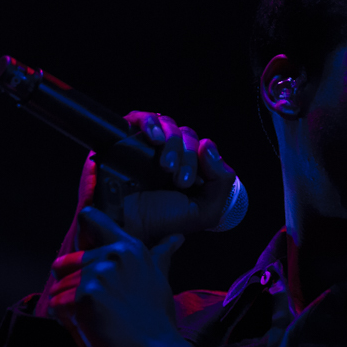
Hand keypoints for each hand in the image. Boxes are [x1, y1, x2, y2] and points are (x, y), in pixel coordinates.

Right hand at [35, 111, 234, 317]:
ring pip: (168, 124)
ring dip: (173, 142)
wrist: (125, 229)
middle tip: (180, 180)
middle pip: (187, 134)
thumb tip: (209, 145)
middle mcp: (168, 154)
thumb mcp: (206, 211)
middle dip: (188, 156)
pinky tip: (155, 139)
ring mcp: (146, 146)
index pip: (204, 147)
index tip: (191, 183)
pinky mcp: (123, 139)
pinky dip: (151, 123)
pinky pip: (139, 117)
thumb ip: (222, 182)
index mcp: (188, 168)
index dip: (204, 159)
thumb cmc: (162, 223)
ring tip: (166, 167)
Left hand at [47, 206, 217, 346]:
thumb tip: (176, 237)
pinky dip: (66, 321)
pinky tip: (87, 330)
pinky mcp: (83, 298)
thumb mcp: (160, 281)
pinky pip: (56, 306)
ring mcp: (96, 275)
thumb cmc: (159, 322)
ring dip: (68, 307)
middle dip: (71, 285)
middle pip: (65, 262)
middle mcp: (111, 255)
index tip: (81, 247)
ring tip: (93, 321)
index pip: (90, 219)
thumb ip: (160, 255)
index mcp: (129, 248)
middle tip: (95, 308)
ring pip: (58, 287)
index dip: (80, 232)